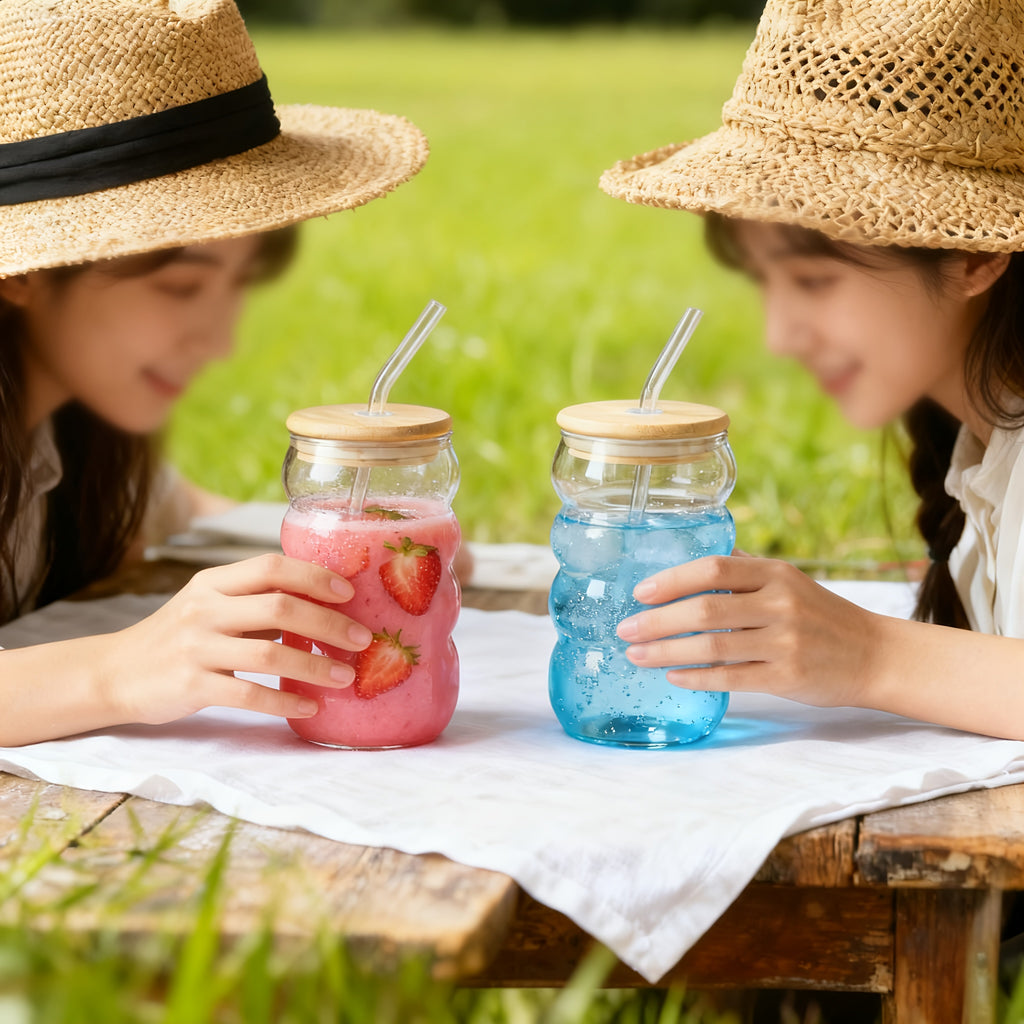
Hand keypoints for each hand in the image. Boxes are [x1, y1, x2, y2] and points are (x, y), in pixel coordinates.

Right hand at [103, 554, 371, 724]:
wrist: (115, 673)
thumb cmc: (179, 636)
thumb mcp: (211, 604)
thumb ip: (256, 599)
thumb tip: (326, 602)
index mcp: (215, 582)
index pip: (271, 566)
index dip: (314, 576)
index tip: (349, 592)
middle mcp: (205, 608)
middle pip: (280, 606)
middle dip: (329, 623)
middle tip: (363, 638)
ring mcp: (196, 647)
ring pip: (270, 653)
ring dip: (316, 666)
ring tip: (347, 677)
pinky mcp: (190, 685)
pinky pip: (247, 694)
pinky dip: (285, 701)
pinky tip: (310, 706)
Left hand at [616, 555, 880, 707]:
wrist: (876, 655)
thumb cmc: (821, 616)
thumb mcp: (788, 581)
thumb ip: (744, 571)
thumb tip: (691, 561)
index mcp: (775, 573)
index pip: (713, 567)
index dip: (671, 580)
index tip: (639, 592)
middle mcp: (780, 603)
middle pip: (705, 608)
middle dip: (657, 621)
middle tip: (623, 629)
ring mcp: (785, 641)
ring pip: (712, 646)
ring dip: (666, 651)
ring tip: (635, 655)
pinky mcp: (788, 677)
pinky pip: (732, 677)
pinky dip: (697, 678)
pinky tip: (672, 677)